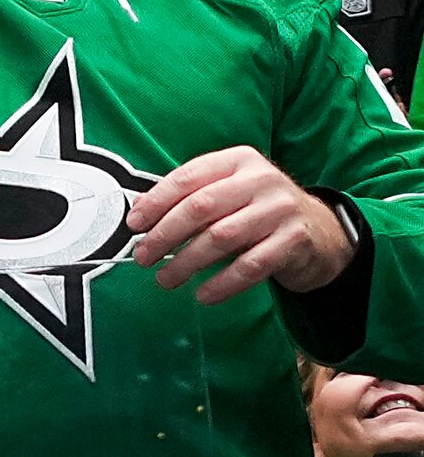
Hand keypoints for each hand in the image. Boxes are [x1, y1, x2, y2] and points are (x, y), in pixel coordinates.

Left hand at [127, 147, 355, 302]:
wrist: (323, 231)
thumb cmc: (259, 210)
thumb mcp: (229, 192)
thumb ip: (190, 197)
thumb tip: (140, 211)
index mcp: (238, 160)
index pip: (186, 178)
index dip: (155, 203)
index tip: (134, 225)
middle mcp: (261, 179)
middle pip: (200, 207)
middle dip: (165, 234)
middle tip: (143, 256)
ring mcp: (281, 209)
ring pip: (221, 237)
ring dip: (187, 262)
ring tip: (166, 279)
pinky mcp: (295, 240)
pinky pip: (251, 266)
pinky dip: (223, 283)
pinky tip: (203, 295)